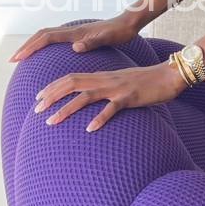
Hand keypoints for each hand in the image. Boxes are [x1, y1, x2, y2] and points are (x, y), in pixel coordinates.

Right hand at [9, 11, 143, 62]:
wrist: (128, 23)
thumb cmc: (120, 32)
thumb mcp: (108, 39)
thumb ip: (92, 43)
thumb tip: (75, 47)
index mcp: (75, 33)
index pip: (46, 38)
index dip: (30, 47)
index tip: (18, 57)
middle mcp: (72, 31)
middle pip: (41, 35)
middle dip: (26, 46)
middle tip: (13, 59)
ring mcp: (74, 32)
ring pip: (47, 36)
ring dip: (33, 45)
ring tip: (23, 57)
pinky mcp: (79, 36)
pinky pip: (55, 39)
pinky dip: (44, 45)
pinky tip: (45, 56)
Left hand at [34, 59, 187, 132]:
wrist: (169, 75)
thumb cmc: (146, 82)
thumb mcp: (121, 82)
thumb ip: (105, 88)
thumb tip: (92, 98)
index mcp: (102, 76)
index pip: (71, 78)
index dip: (52, 87)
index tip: (38, 98)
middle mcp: (105, 80)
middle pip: (71, 84)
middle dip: (51, 96)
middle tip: (36, 110)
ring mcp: (116, 89)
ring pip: (85, 97)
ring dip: (66, 109)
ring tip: (51, 122)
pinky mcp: (129, 98)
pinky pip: (112, 109)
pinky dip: (99, 118)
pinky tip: (89, 129)